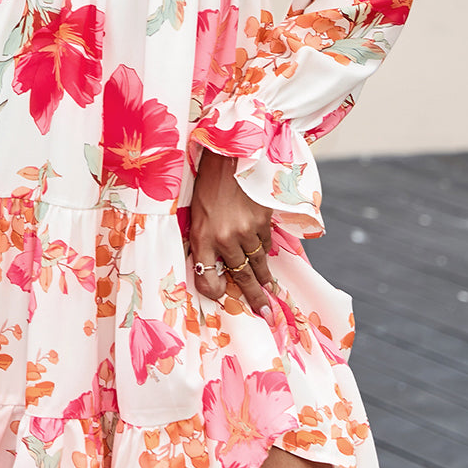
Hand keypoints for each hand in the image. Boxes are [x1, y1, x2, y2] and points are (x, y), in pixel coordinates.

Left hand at [189, 149, 275, 315]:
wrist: (230, 154)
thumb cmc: (208, 183)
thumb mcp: (197, 212)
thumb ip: (204, 238)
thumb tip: (217, 263)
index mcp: (201, 236)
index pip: (207, 277)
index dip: (214, 290)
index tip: (223, 295)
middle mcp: (224, 238)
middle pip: (241, 276)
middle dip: (255, 297)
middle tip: (266, 314)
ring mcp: (246, 230)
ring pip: (258, 262)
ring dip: (264, 277)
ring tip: (270, 290)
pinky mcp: (263, 220)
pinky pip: (266, 243)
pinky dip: (265, 249)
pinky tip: (264, 253)